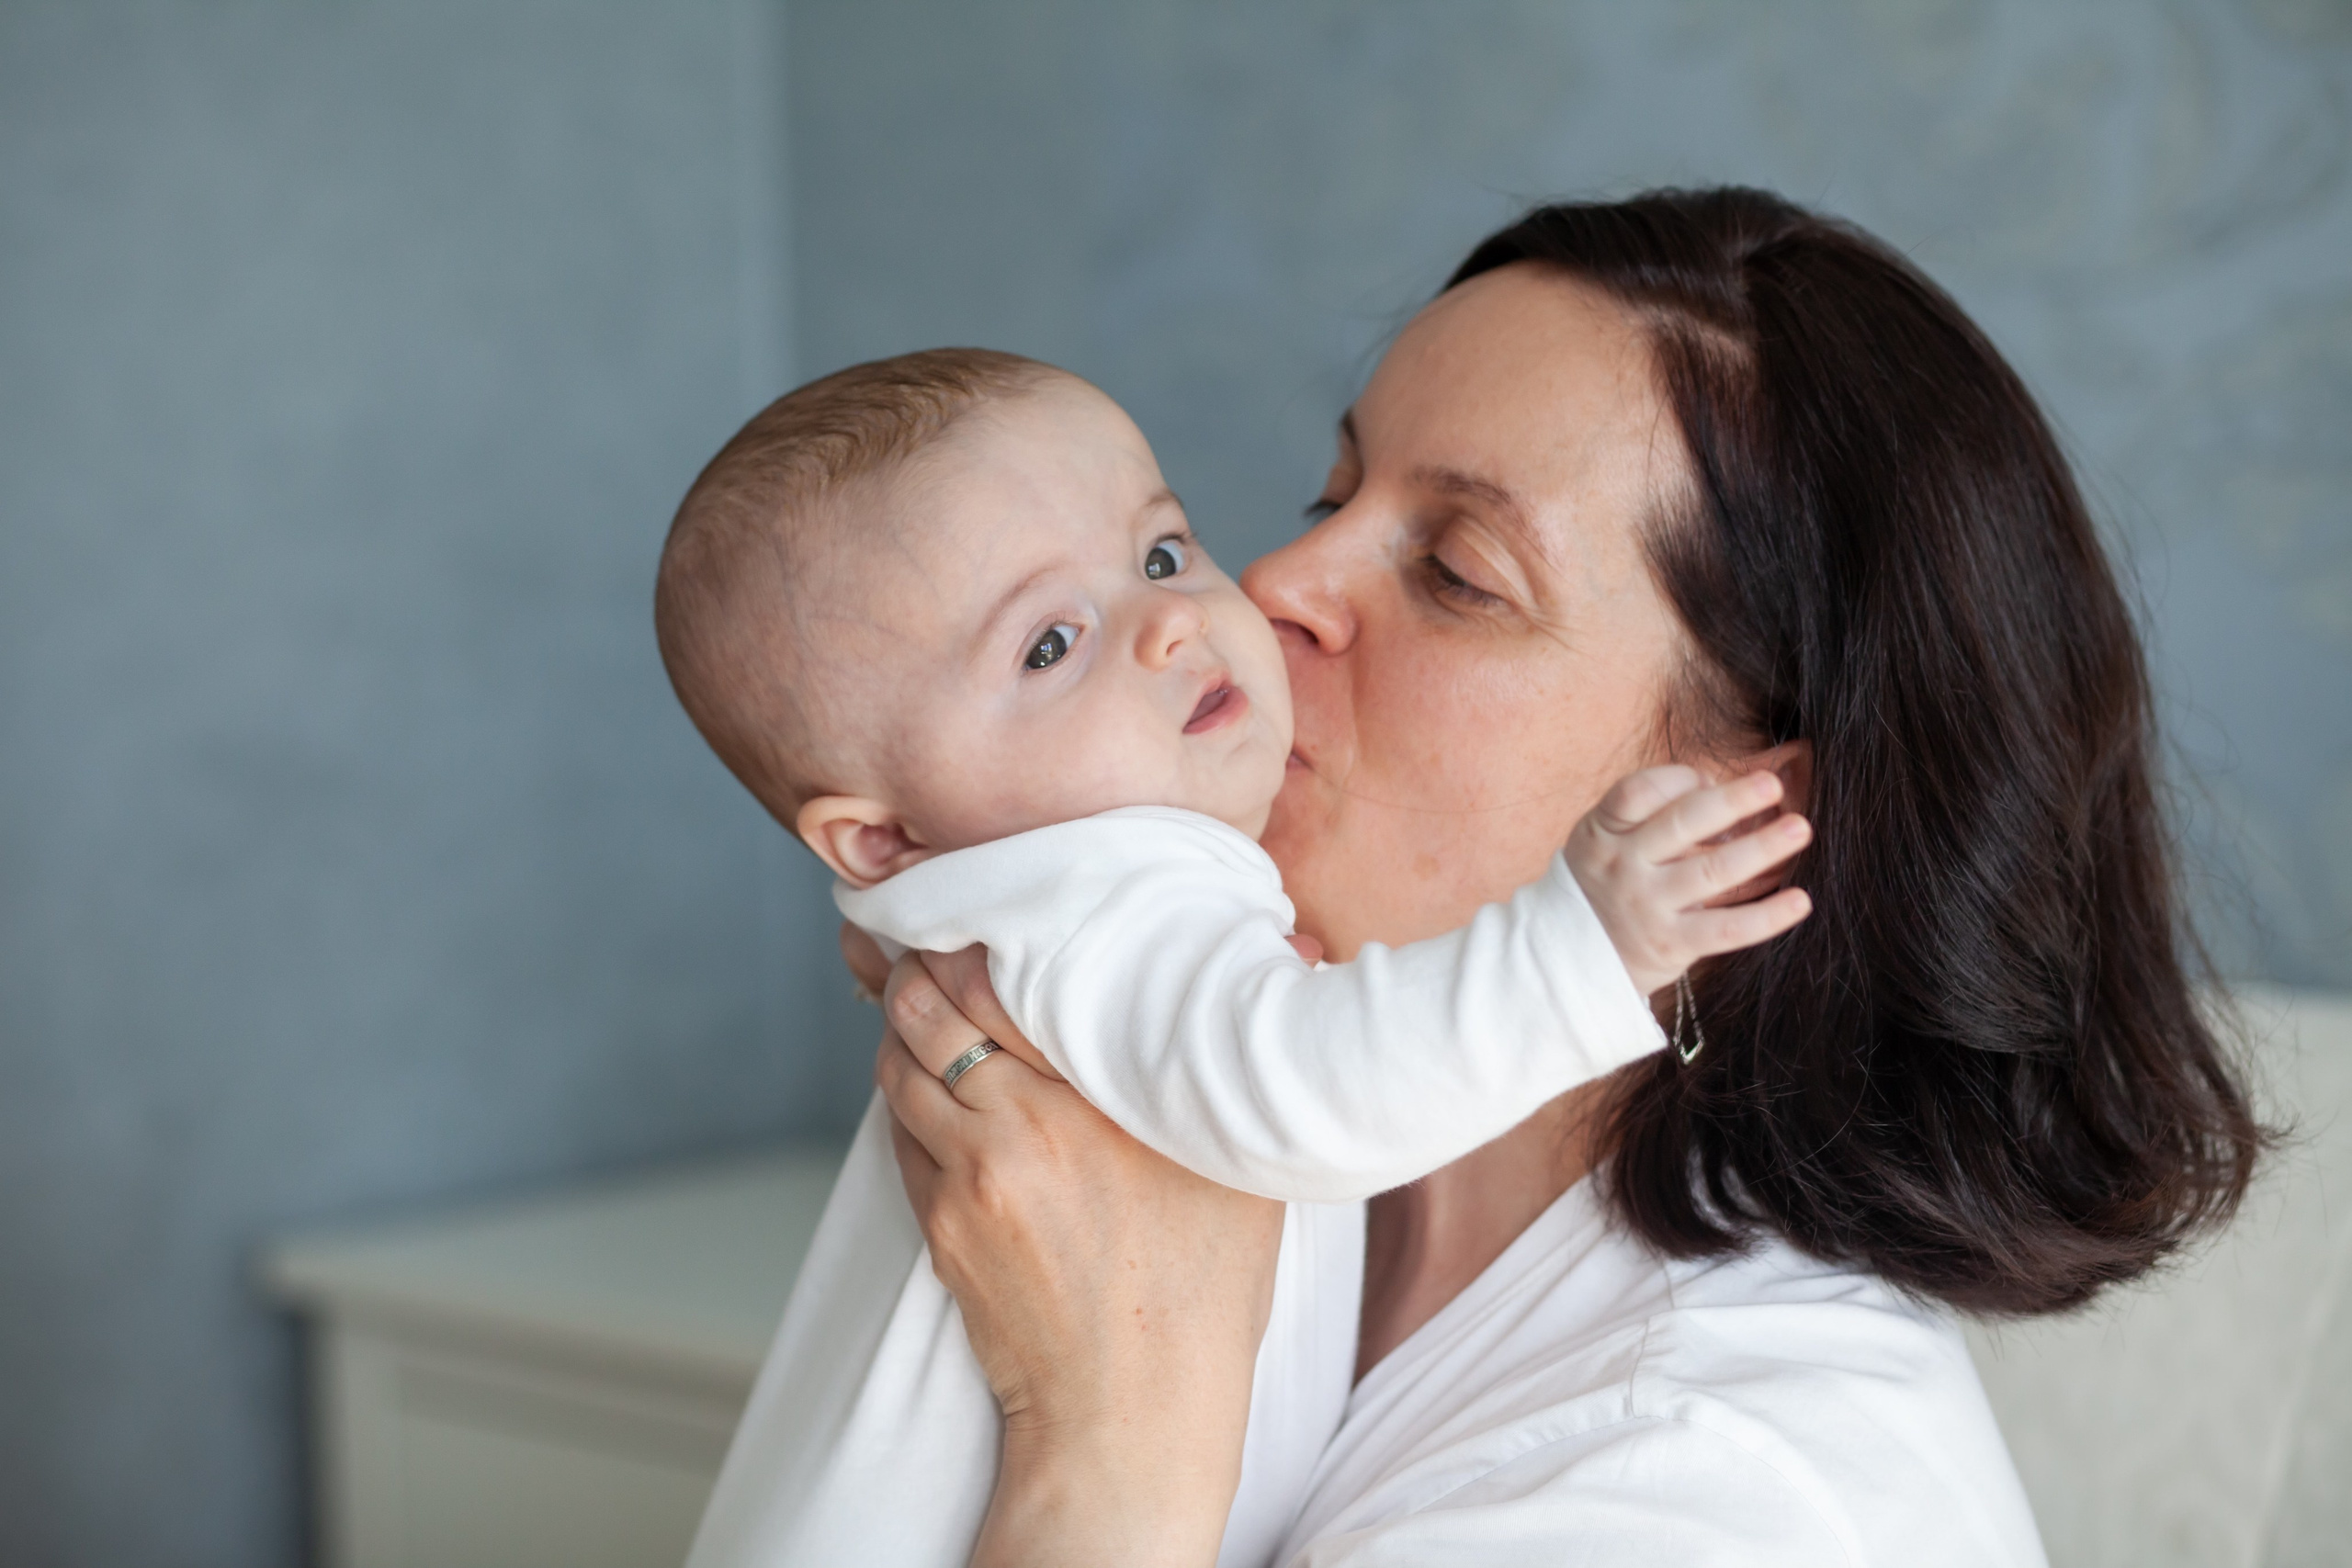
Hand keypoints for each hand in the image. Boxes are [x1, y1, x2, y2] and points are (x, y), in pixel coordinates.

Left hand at [874, 945, 1282, 1567]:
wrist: (1131, 1416)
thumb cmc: (1205, 1293)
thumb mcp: (1248, 1166)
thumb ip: (1244, 1053)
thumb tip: (1299, 948)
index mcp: (1108, 1098)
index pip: (1008, 979)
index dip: (983, 941)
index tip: (988, 925)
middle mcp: (1028, 1123)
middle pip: (931, 1009)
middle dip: (922, 973)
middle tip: (932, 950)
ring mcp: (971, 1173)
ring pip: (901, 1065)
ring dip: (904, 1031)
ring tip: (924, 1011)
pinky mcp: (936, 1220)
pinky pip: (899, 1131)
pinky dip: (906, 1098)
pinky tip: (932, 1090)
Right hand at [1564, 765, 1813, 995]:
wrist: (1564, 960)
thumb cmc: (1602, 886)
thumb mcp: (1604, 840)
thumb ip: (1650, 813)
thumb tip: (1718, 786)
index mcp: (1603, 831)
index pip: (1638, 791)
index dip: (1679, 778)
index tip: (1709, 776)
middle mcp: (1623, 865)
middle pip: (1682, 823)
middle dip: (1732, 800)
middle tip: (1772, 786)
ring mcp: (1647, 906)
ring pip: (1712, 872)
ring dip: (1762, 848)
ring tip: (1799, 830)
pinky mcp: (1671, 944)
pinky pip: (1726, 928)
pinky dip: (1767, 916)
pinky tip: (1800, 901)